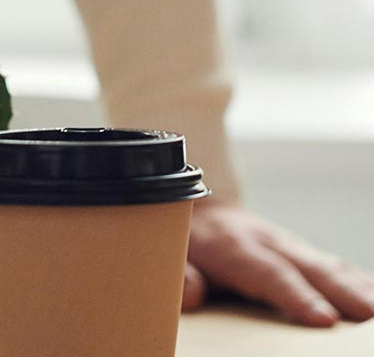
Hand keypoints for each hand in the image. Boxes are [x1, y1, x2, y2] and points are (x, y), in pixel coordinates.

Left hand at [185, 199, 373, 326]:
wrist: (199, 205)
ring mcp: (288, 246)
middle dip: (343, 293)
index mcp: (234, 247)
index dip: (297, 297)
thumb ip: (179, 273)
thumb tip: (192, 293)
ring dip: (357, 286)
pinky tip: (372, 294)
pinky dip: (356, 279)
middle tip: (370, 314)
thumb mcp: (170, 252)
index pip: (269, 274)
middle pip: (310, 268)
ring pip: (328, 265)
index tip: (325, 320)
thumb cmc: (185, 238)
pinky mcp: (300, 253)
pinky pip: (332, 265)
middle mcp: (268, 242)